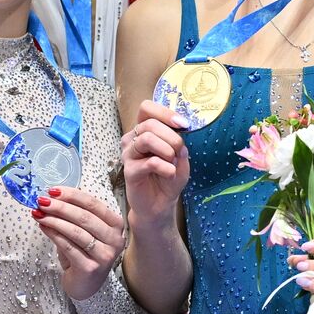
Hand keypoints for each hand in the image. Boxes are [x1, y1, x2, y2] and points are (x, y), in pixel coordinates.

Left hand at [34, 186, 126, 300]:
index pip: (94, 204)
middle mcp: (115, 239)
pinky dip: (54, 234)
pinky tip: (43, 227)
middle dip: (60, 206)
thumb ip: (74, 215)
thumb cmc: (84, 254)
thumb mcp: (85, 231)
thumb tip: (52, 197)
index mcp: (116, 224)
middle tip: (42, 200)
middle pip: (85, 217)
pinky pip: (68, 246)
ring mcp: (104, 255)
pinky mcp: (91, 268)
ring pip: (76, 231)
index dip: (73, 195)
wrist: (85, 285)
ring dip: (54, 220)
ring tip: (39, 213)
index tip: (53, 190)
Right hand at [121, 100, 189, 230]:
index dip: (165, 112)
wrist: (159, 205)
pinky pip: (149, 162)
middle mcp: (133, 139)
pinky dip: (165, 167)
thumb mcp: (181, 159)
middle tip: (180, 150)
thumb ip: (181, 145)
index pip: (147, 108)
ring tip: (174, 161)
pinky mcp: (129, 171)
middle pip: (150, 123)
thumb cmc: (168, 178)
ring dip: (167, 149)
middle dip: (171, 136)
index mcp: (144, 130)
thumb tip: (181, 135)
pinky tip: (170, 173)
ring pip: (146, 138)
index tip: (183, 124)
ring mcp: (129, 154)